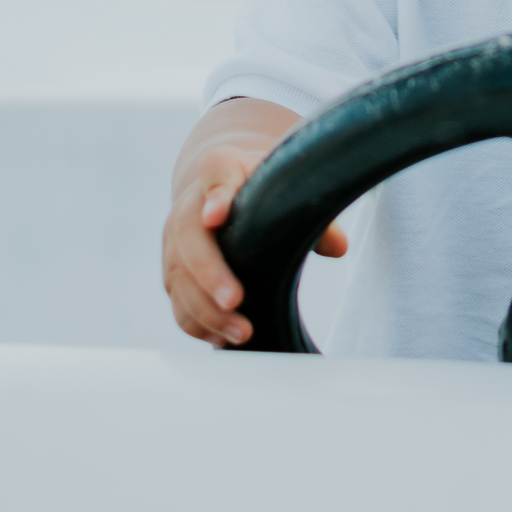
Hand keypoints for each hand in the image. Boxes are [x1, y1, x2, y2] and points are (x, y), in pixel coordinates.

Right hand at [162, 98, 347, 348]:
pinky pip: (179, 304)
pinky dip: (198, 326)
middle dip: (209, 273)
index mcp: (218, 170)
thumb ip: (309, 210)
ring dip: (207, 311)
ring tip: (242, 334)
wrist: (217, 190)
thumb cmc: (260, 186)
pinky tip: (224, 341)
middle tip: (236, 301)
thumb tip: (337, 247)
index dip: (216, 194)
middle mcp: (186, 208)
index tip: (216, 215)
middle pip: (187, 238)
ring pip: (179, 280)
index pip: (215, 173)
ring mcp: (174, 245)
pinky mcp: (174, 276)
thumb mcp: (285, 183)